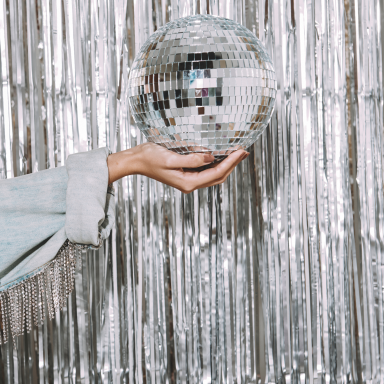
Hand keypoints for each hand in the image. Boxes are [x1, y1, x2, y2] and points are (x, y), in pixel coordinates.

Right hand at [107, 143, 248, 193]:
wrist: (137, 161)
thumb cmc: (150, 158)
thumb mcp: (170, 158)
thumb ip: (192, 159)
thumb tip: (211, 156)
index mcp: (188, 182)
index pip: (216, 173)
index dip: (231, 162)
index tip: (241, 151)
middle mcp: (190, 184)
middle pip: (218, 176)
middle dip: (232, 164)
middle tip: (244, 151)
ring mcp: (188, 180)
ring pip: (213, 175)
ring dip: (226, 164)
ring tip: (236, 153)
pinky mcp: (186, 175)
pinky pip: (206, 172)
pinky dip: (216, 164)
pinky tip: (220, 156)